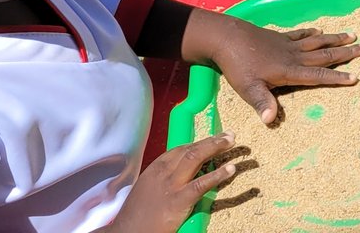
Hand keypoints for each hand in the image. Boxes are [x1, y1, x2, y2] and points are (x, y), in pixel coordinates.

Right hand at [102, 134, 237, 232]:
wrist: (128, 232)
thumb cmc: (139, 212)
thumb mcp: (149, 187)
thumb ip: (165, 177)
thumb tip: (184, 171)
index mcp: (156, 169)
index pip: (180, 149)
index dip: (199, 142)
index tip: (213, 137)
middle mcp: (163, 172)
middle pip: (190, 150)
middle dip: (211, 140)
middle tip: (229, 135)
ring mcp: (171, 186)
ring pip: (195, 158)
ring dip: (215, 147)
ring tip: (232, 142)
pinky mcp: (178, 201)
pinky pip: (201, 184)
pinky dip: (217, 175)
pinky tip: (230, 169)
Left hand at [211, 21, 359, 124]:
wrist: (227, 38)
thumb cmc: (237, 65)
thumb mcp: (248, 88)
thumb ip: (262, 102)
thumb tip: (271, 121)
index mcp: (289, 70)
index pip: (318, 76)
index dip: (337, 78)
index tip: (356, 77)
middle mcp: (294, 56)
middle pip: (325, 55)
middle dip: (347, 53)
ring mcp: (288, 45)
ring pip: (318, 42)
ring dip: (335, 39)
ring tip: (353, 35)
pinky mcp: (279, 37)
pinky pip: (300, 34)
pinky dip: (311, 33)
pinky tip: (319, 30)